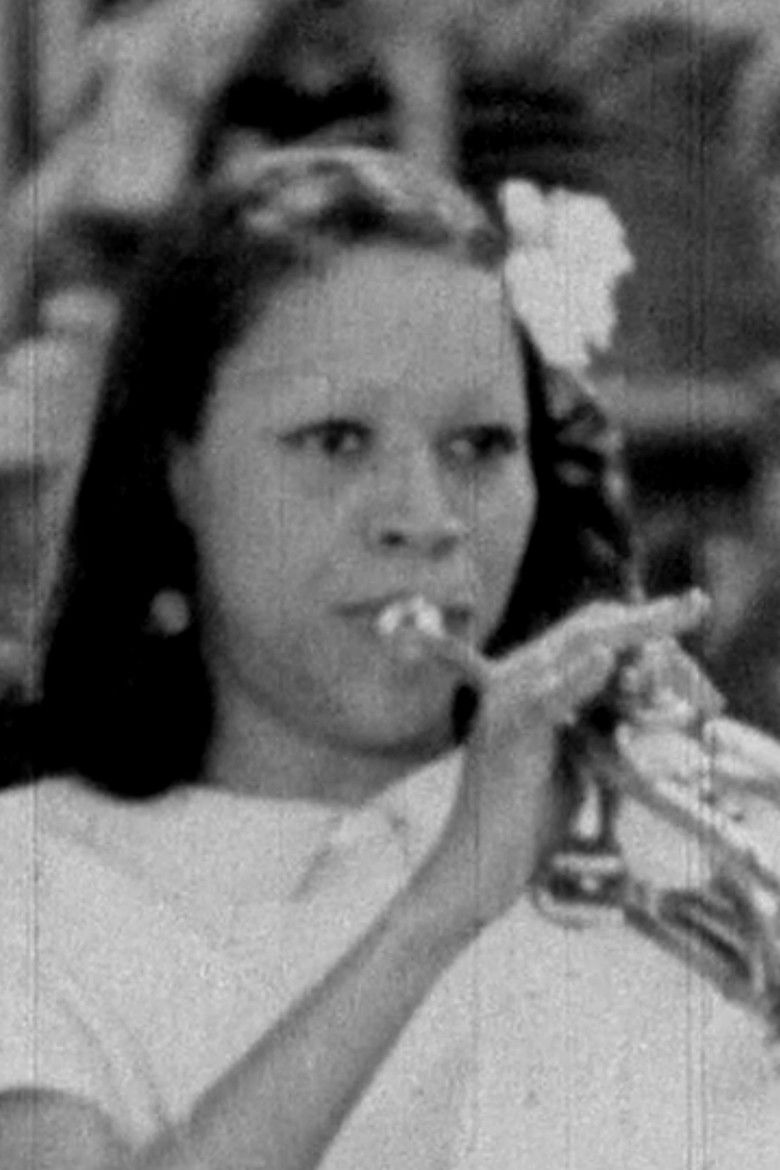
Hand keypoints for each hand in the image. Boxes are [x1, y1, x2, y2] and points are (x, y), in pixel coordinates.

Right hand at [425, 591, 709, 929]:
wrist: (482, 863)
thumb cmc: (528, 817)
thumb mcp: (578, 755)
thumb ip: (601, 718)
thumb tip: (640, 689)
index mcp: (528, 682)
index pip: (587, 633)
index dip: (638, 625)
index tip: (683, 623)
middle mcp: (514, 681)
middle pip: (587, 630)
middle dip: (647, 618)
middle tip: (693, 606)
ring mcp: (507, 704)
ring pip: (574, 650)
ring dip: (629, 633)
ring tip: (672, 617)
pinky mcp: (508, 734)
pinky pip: (548, 696)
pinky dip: (578, 677)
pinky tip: (606, 658)